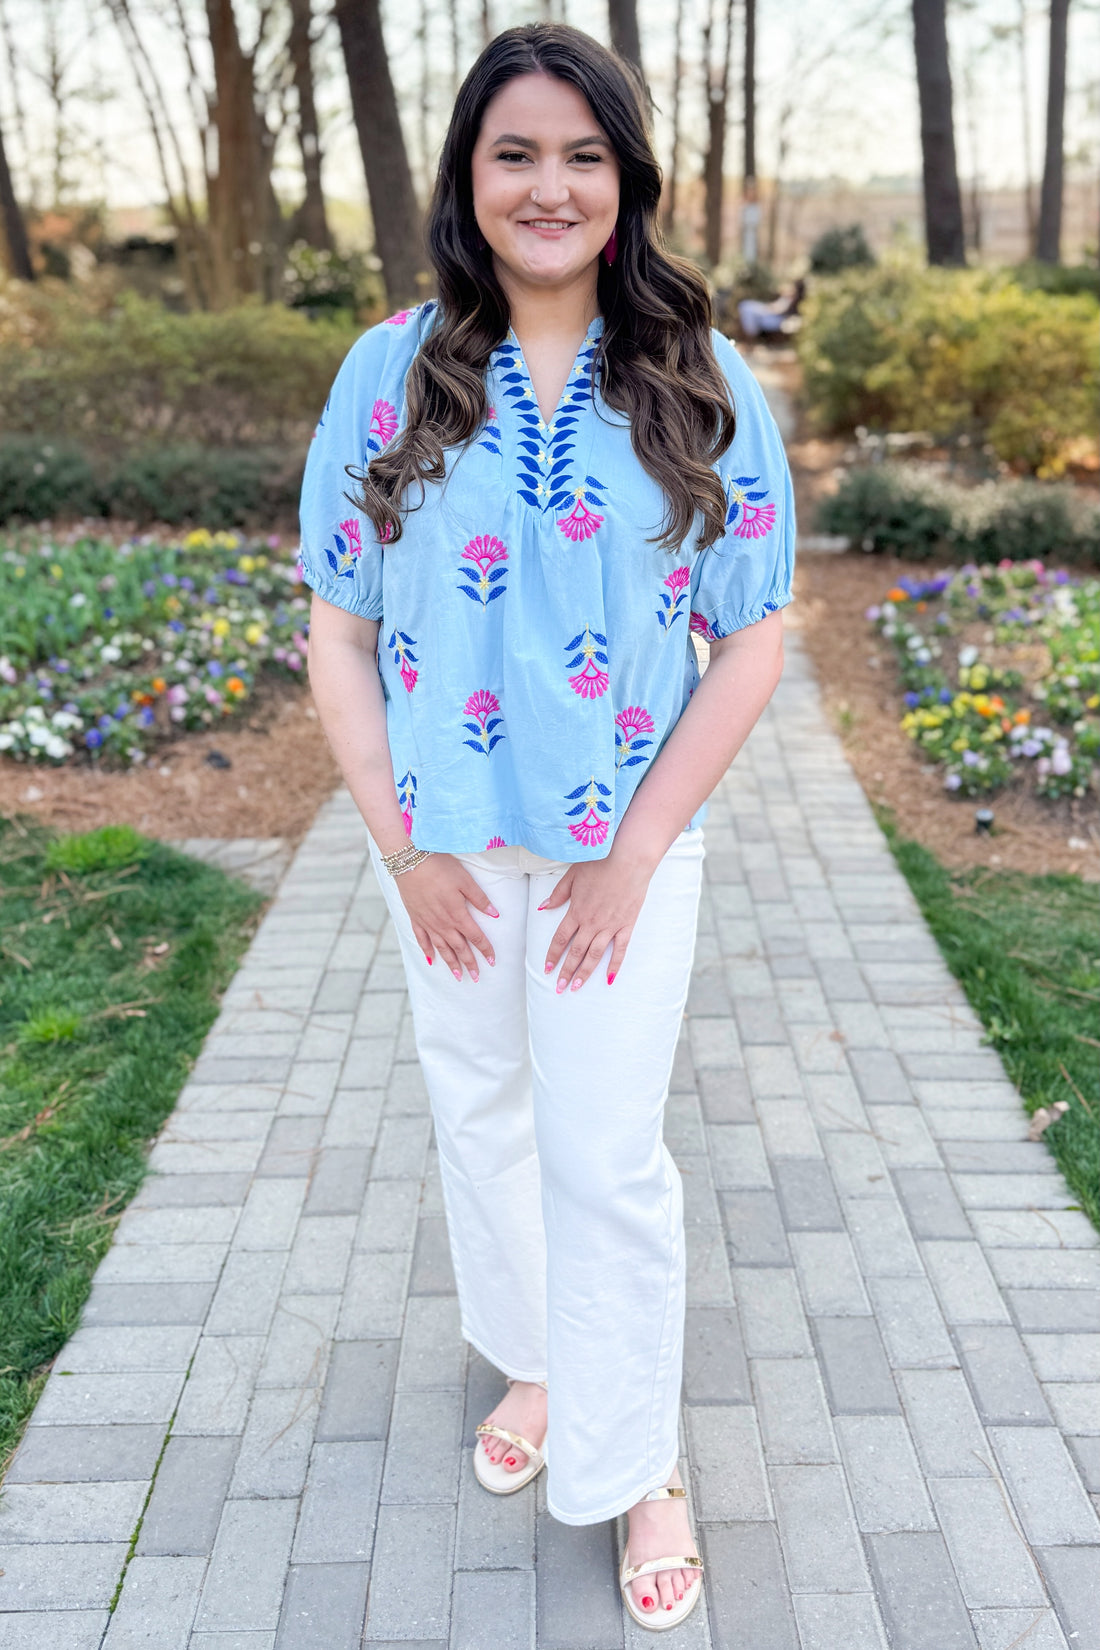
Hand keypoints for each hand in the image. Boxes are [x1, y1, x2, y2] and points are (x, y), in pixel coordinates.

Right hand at [394, 853, 497, 980]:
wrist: (409, 861)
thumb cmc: (440, 867)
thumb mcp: (464, 880)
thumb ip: (479, 898)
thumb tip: (495, 914)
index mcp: (458, 914)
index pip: (475, 937)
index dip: (485, 950)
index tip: (492, 961)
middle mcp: (443, 923)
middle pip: (459, 948)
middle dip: (469, 964)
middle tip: (476, 977)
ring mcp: (427, 922)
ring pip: (441, 948)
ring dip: (451, 963)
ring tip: (458, 976)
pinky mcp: (415, 918)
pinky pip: (422, 939)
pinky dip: (427, 951)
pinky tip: (431, 960)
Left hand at [539, 853, 654, 992]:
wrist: (628, 859)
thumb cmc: (600, 862)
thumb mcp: (572, 874)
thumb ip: (558, 893)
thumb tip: (542, 907)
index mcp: (576, 910)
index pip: (560, 939)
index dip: (553, 956)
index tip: (547, 969)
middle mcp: (591, 922)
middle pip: (576, 952)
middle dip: (566, 971)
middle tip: (559, 988)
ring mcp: (610, 926)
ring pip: (595, 955)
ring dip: (585, 972)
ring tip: (577, 987)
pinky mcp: (626, 925)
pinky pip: (620, 950)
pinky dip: (614, 965)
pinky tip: (609, 979)